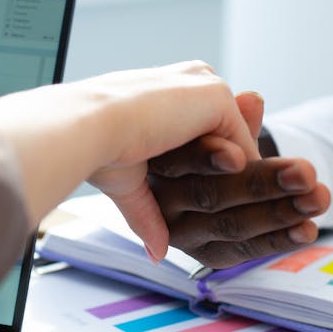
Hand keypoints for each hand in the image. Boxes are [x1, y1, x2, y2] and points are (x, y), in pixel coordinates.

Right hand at [0, 61, 260, 261]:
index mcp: (169, 89)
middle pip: (229, 131)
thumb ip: (150, 209)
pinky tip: (236, 200)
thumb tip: (157, 253)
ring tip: (244, 213)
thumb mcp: (131, 181)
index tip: (221, 197)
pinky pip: (244, 145)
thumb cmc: (97, 150)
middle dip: (235, 172)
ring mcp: (206, 85)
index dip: (216, 164)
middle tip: (240, 210)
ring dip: (242, 178)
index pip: (209, 126)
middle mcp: (191, 79)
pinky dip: (243, 175)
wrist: (88, 128)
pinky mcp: (217, 97)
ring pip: (238, 140)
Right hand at [147, 92, 330, 267]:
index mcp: (156, 162)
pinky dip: (279, 240)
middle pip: (212, 195)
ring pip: (232, 225)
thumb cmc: (205, 142)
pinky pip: (245, 249)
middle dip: (263, 184)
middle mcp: (163, 203)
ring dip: (280, 212)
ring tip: (318, 197)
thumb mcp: (215, 127)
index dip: (209, 157)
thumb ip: (234, 120)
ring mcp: (183, 234)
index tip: (241, 156)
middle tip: (305, 173)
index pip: (182, 160)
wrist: (203, 176)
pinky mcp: (207, 254)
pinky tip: (307, 229)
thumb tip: (254, 100)